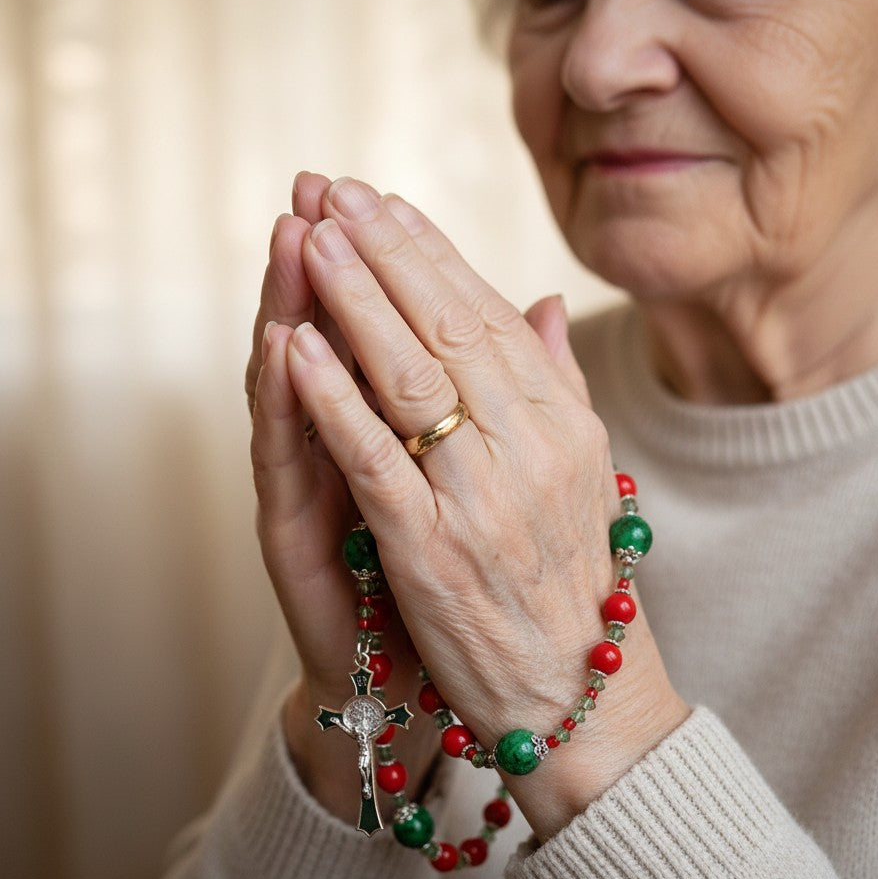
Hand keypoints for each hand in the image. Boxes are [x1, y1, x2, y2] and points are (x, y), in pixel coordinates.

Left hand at [282, 178, 688, 839]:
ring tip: (308, 241)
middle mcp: (529, 448)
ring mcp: (480, 498)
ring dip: (354, 303)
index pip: (491, 315)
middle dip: (385, 254)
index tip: (384, 202)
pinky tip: (296, 347)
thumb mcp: (581, 469)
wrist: (574, 685)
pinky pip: (376, 460)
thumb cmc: (566, 573)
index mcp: (563, 423)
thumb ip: (557, 381)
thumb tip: (540, 301)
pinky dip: (334, 399)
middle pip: (448, 328)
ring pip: (410, 378)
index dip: (433, 252)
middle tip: (334, 193)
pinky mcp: (432, 550)